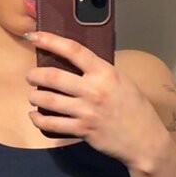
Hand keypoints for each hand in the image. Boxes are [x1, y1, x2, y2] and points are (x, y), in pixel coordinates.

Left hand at [24, 30, 161, 168]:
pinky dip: (39, 119)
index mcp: (105, 72)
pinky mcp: (82, 130)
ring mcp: (87, 112)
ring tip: (33, 96)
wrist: (145, 141)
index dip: (49, 40)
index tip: (33, 36)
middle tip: (30, 76)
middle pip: (53, 77)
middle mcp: (94, 90)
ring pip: (49, 101)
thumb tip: (76, 63)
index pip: (73, 50)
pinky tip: (35, 116)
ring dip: (35, 97)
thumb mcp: (121, 81)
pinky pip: (52, 124)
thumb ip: (99, 72)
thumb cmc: (135, 109)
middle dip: (35, 75)